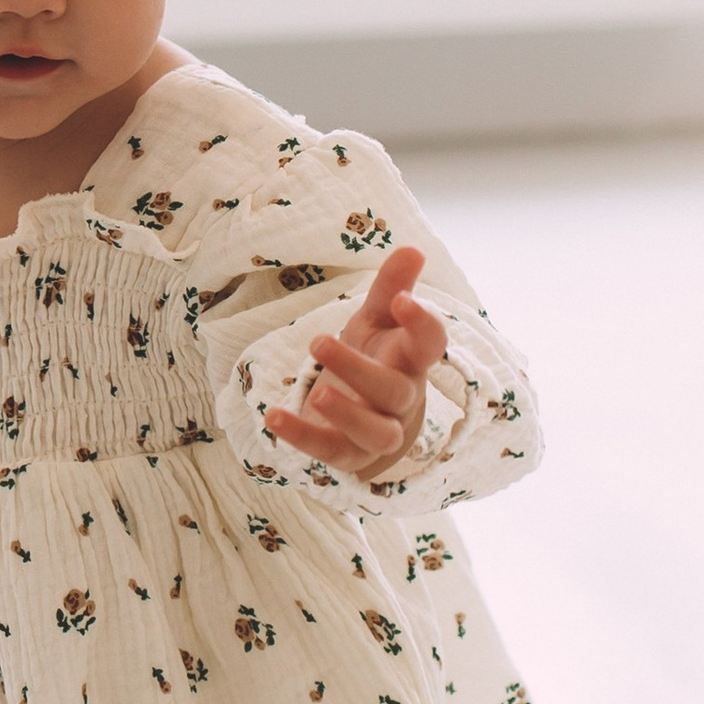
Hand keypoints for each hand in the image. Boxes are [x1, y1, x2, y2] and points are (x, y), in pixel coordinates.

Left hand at [261, 248, 448, 481]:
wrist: (364, 413)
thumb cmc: (374, 356)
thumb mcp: (376, 319)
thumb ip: (390, 287)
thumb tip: (413, 249)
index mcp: (410, 360)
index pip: (431, 344)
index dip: (422, 324)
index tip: (402, 300)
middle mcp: (400, 399)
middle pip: (395, 391)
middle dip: (359, 368)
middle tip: (319, 340)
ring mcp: (376, 431)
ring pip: (375, 432)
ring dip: (347, 414)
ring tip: (317, 392)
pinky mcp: (347, 454)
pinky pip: (329, 452)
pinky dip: (301, 436)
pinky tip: (272, 416)